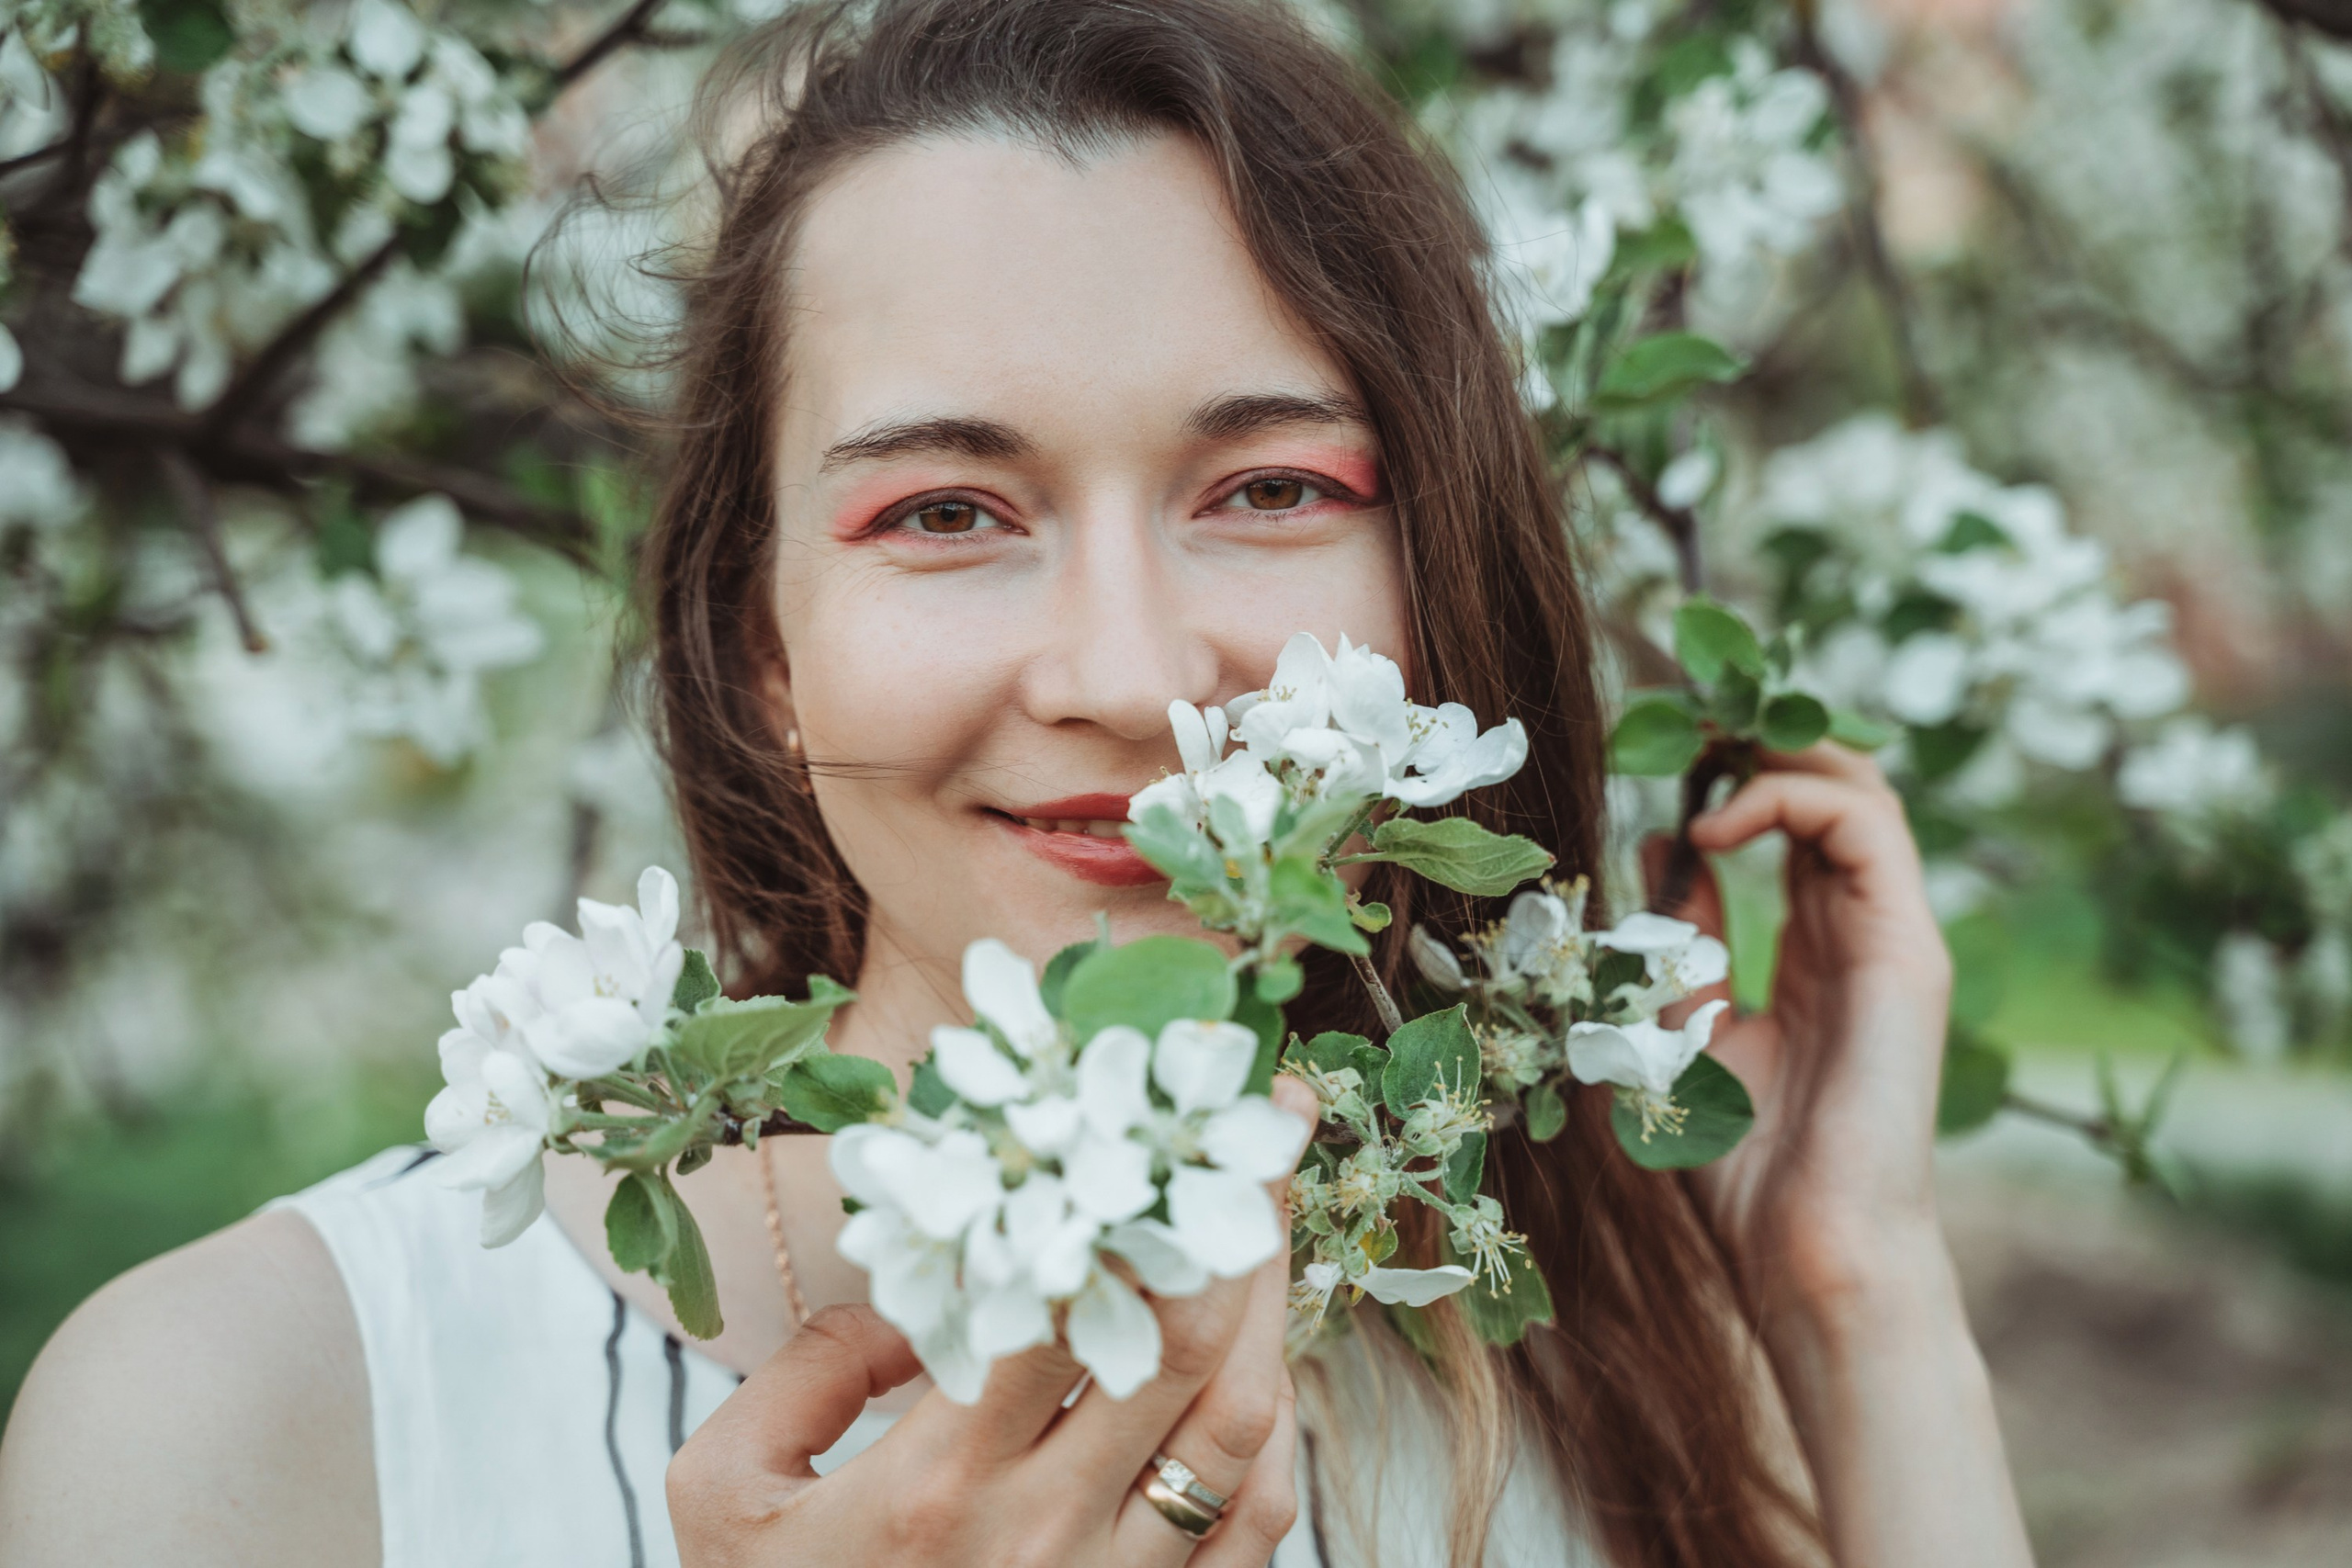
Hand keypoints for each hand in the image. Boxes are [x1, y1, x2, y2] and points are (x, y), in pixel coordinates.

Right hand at [667, 1079, 1315, 1567]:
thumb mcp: (726, 1495)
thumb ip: (809, 1368)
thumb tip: (922, 1287)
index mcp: (936, 1486)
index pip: (1064, 1310)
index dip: (1124, 1203)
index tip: (1154, 1118)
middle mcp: (1043, 1536)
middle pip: (1184, 1352)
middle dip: (1235, 1220)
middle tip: (1258, 1122)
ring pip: (1240, 1432)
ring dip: (1272, 1311)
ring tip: (1273, 1217)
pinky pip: (1257, 1528)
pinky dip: (1276, 1434)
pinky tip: (1265, 1367)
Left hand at [1668, 744, 1958, 1326]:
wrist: (1803, 1249)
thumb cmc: (1742, 1168)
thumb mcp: (1680, 1031)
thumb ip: (1678, 943)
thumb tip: (1658, 846)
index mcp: (1815, 953)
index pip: (1794, 824)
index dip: (1734, 775)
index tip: (1659, 755)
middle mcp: (1860, 934)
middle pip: (1835, 791)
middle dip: (1758, 742)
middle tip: (1683, 725)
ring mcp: (1891, 938)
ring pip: (1860, 791)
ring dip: (1775, 755)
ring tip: (1700, 759)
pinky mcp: (1908, 950)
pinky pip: (1864, 827)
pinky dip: (1789, 799)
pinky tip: (1715, 826)